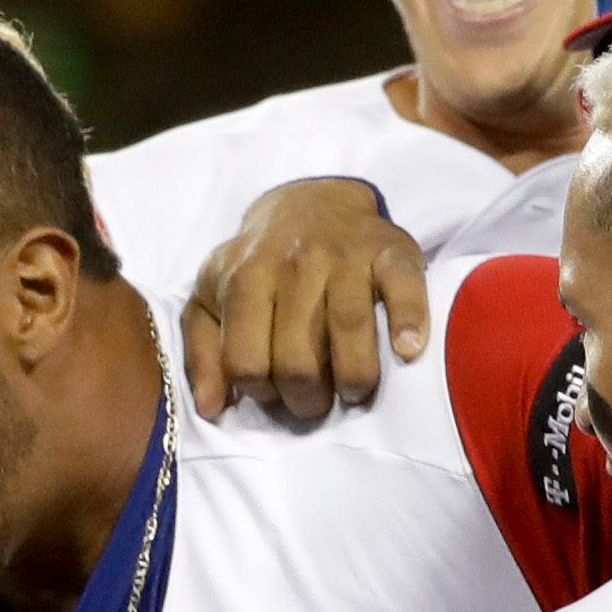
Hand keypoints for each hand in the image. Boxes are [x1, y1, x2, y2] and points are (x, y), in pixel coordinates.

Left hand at [179, 180, 428, 422]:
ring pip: (350, 328)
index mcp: (245, 280)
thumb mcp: (209, 300)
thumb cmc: (257, 265)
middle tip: (314, 400)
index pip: (246, 363)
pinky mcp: (391, 250)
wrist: (309, 203)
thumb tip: (209, 408)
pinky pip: (404, 288)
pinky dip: (409, 322)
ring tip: (354, 392)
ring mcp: (345, 255)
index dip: (260, 392)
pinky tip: (407, 350)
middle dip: (307, 398)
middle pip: (299, 359)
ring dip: (355, 377)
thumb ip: (201, 354)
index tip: (274, 391)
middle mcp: (295, 264)